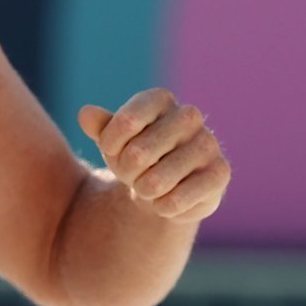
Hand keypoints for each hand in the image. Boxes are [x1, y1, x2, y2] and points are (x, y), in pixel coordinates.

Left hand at [79, 88, 228, 222]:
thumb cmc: (133, 156)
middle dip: (126, 171)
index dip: (111, 144)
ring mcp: (208, 144)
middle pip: (138, 153)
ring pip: (156, 180)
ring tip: (149, 186)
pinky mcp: (220, 174)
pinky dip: (162, 206)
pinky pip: (176, 200)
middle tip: (133, 172)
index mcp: (160, 99)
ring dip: (143, 190)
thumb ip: (98, 126)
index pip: (127, 121)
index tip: (111, 149)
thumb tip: (86, 113)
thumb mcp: (111, 141)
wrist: (163, 187)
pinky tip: (167, 200)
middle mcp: (189, 115)